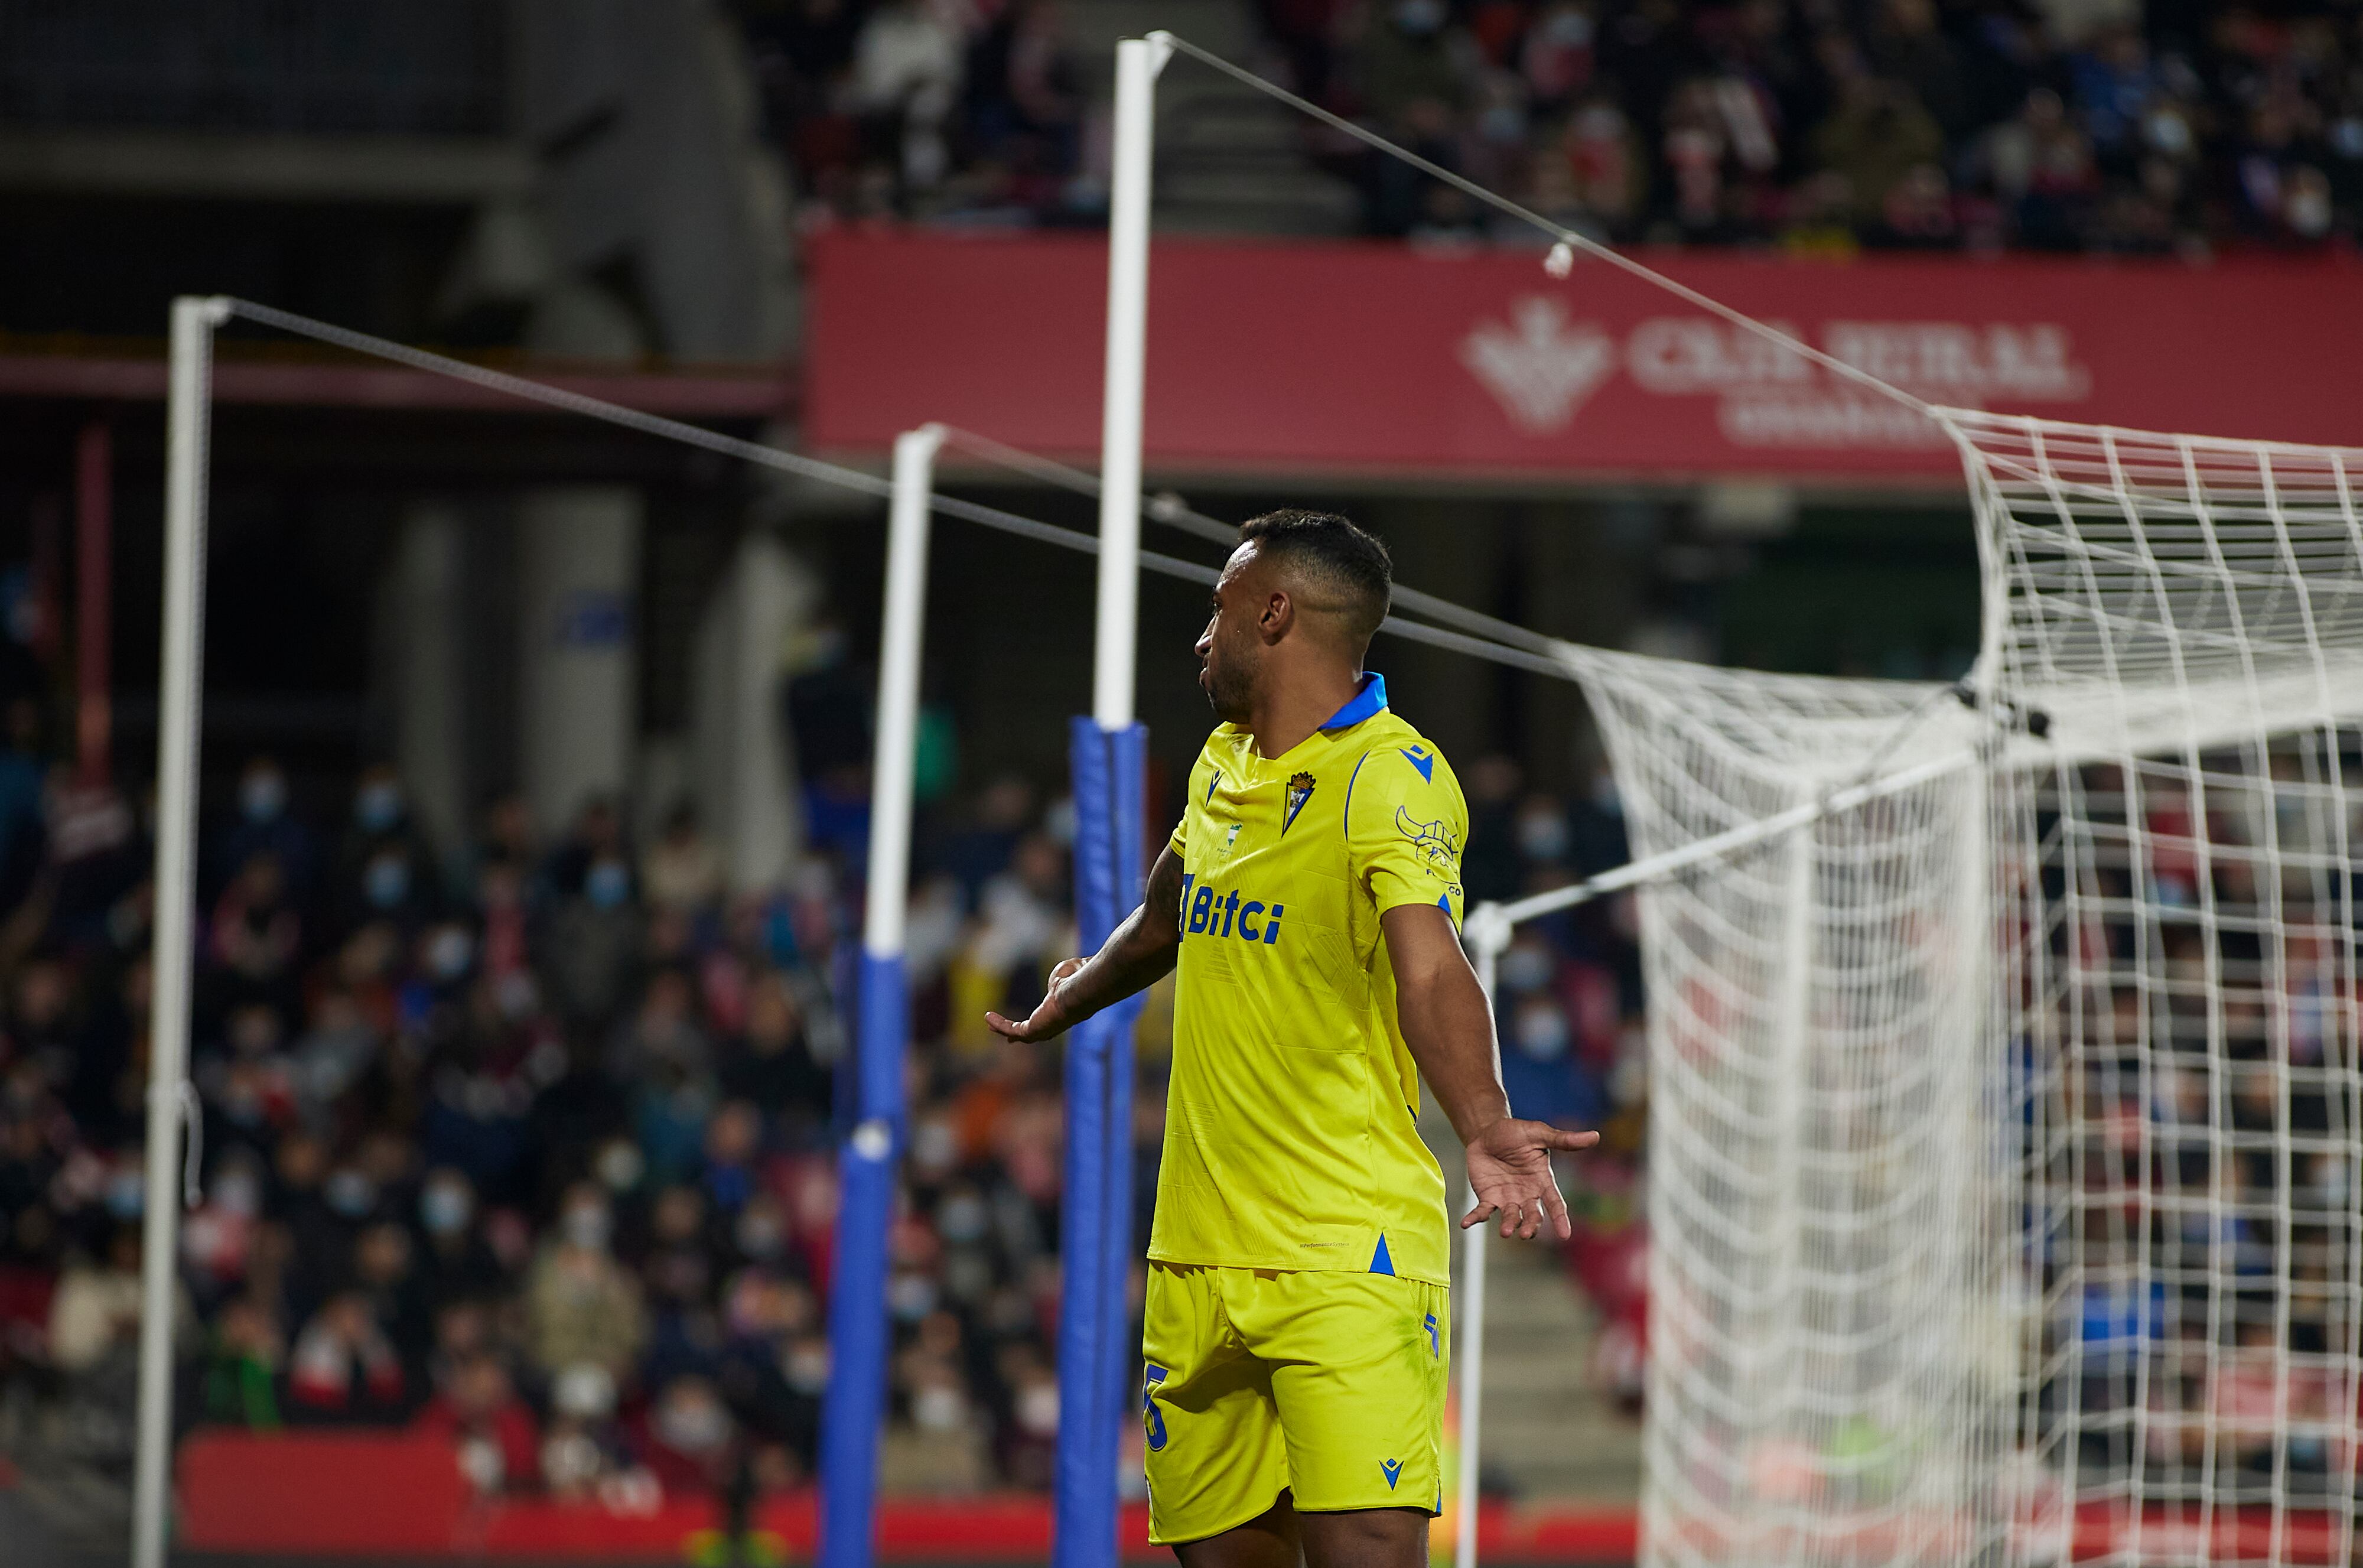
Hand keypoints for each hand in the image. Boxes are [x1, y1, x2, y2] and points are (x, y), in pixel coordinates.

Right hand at [985, 957, 1085, 1042]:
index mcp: (1064, 1011)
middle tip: (1007, 1037)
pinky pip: (1013, 1030)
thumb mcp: (1067, 971)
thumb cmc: (1078, 977)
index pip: (1050, 1020)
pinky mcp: (1034, 1030)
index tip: (1031, 1022)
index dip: (1039, 1022)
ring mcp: (1045, 1029)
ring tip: (989, 1023)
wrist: (1080, 988)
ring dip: (1004, 1029)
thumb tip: (1057, 979)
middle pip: (1035, 1034)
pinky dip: (1000, 1024)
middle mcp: (1055, 1024)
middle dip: (1019, 1033)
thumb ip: (1060, 976)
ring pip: (1021, 1034)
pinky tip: (988, 1016)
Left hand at [1462, 1117, 1598, 1239]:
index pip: (1555, 1203)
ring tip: (1506, 1232)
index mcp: (1542, 1181)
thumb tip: (1596, 1136)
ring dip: (1509, 1226)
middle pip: (1532, 1216)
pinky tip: (1466, 1223)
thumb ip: (1563, 1140)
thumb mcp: (1539, 1133)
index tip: (1565, 1235)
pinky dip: (1475, 1219)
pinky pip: (1482, 1212)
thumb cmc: (1516, 1133)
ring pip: (1510, 1218)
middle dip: (1530, 1226)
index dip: (1560, 1219)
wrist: (1487, 1132)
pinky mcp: (1487, 1197)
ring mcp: (1507, 1198)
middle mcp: (1526, 1195)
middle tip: (1525, 1233)